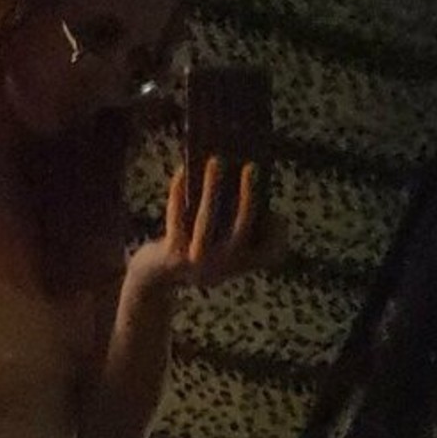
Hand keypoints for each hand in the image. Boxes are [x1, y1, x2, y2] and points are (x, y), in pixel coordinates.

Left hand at [126, 158, 287, 296]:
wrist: (156, 276)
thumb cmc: (196, 246)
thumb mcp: (221, 238)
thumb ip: (236, 214)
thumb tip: (236, 174)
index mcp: (239, 264)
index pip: (270, 253)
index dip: (278, 234)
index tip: (280, 209)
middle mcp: (221, 267)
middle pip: (240, 229)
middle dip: (247, 196)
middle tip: (250, 166)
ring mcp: (195, 263)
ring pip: (206, 221)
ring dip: (212, 189)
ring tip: (215, 161)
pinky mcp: (171, 256)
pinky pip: (176, 219)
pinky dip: (178, 194)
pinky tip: (182, 171)